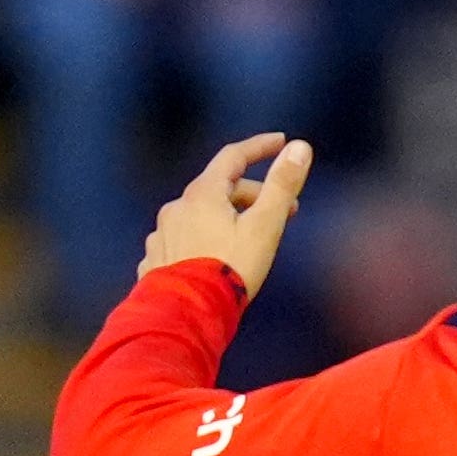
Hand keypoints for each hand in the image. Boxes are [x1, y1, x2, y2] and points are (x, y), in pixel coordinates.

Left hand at [140, 133, 313, 301]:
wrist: (187, 313)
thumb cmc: (231, 268)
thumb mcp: (265, 226)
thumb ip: (282, 186)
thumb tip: (300, 147)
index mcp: (203, 194)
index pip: (233, 157)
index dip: (259, 147)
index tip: (280, 142)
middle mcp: (177, 207)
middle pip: (218, 189)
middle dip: (252, 195)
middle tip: (284, 213)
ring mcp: (162, 233)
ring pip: (199, 215)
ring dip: (226, 218)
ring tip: (247, 239)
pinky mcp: (156, 259)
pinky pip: (182, 239)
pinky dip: (202, 239)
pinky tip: (211, 256)